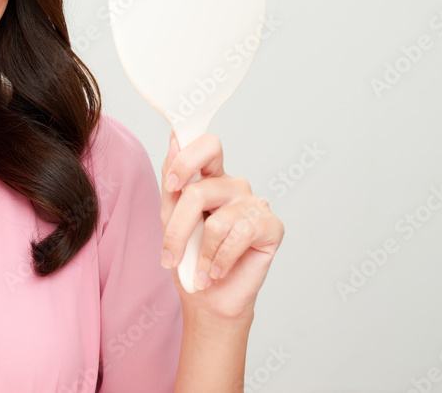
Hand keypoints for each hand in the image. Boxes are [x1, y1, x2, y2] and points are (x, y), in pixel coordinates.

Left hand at [159, 130, 283, 319]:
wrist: (209, 299)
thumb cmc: (190, 259)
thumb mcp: (171, 220)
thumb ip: (173, 183)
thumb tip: (174, 141)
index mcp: (210, 177)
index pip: (205, 145)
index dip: (187, 156)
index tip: (172, 184)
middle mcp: (233, 185)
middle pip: (200, 189)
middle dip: (178, 229)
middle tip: (170, 255)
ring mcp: (255, 203)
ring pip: (216, 221)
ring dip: (201, 255)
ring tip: (201, 271)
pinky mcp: (271, 225)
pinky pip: (239, 236)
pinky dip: (221, 260)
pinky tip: (218, 271)